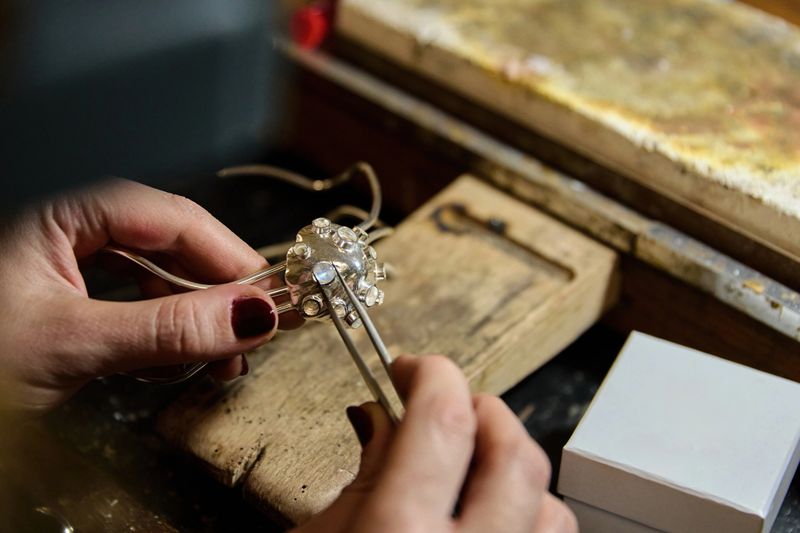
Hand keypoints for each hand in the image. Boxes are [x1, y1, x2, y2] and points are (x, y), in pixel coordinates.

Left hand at [0, 179, 293, 411]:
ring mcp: (68, 254)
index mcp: (61, 205)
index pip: (172, 217)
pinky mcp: (70, 287)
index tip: (270, 298)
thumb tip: (250, 316)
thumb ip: (166, 328)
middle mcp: (69, 221)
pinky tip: (167, 360)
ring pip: (156, 271)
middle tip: (250, 335)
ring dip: (189, 317)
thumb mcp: (73, 341)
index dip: (229, 257)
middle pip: (170, 243)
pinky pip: (134, 294)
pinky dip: (159, 328)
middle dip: (212, 295)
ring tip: (212, 359)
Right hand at [295, 355, 576, 532]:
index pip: (442, 418)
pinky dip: (528, 512)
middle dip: (480, 409)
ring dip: (511, 468)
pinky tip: (488, 513)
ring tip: (469, 470)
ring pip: (551, 501)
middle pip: (514, 450)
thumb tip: (381, 415)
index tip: (412, 368)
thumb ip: (361, 472)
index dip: (430, 373)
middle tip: (444, 407)